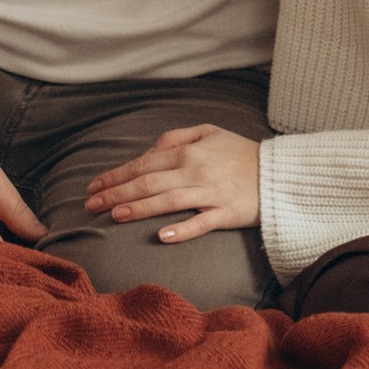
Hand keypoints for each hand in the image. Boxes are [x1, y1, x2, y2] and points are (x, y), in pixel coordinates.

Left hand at [82, 126, 259, 243]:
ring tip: (114, 216)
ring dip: (139, 208)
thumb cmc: (240, 153)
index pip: (143, 163)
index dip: (116, 175)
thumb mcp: (209, 132)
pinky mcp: (227, 213)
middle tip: (90, 205)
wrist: (278, 173)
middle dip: (116, 193)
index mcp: (189, 151)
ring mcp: (211, 193)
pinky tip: (163, 236)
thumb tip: (150, 150)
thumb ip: (177, 137)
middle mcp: (196, 170)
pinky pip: (202, 223)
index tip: (93, 186)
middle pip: (149, 182)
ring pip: (168, 200)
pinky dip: (183, 229)